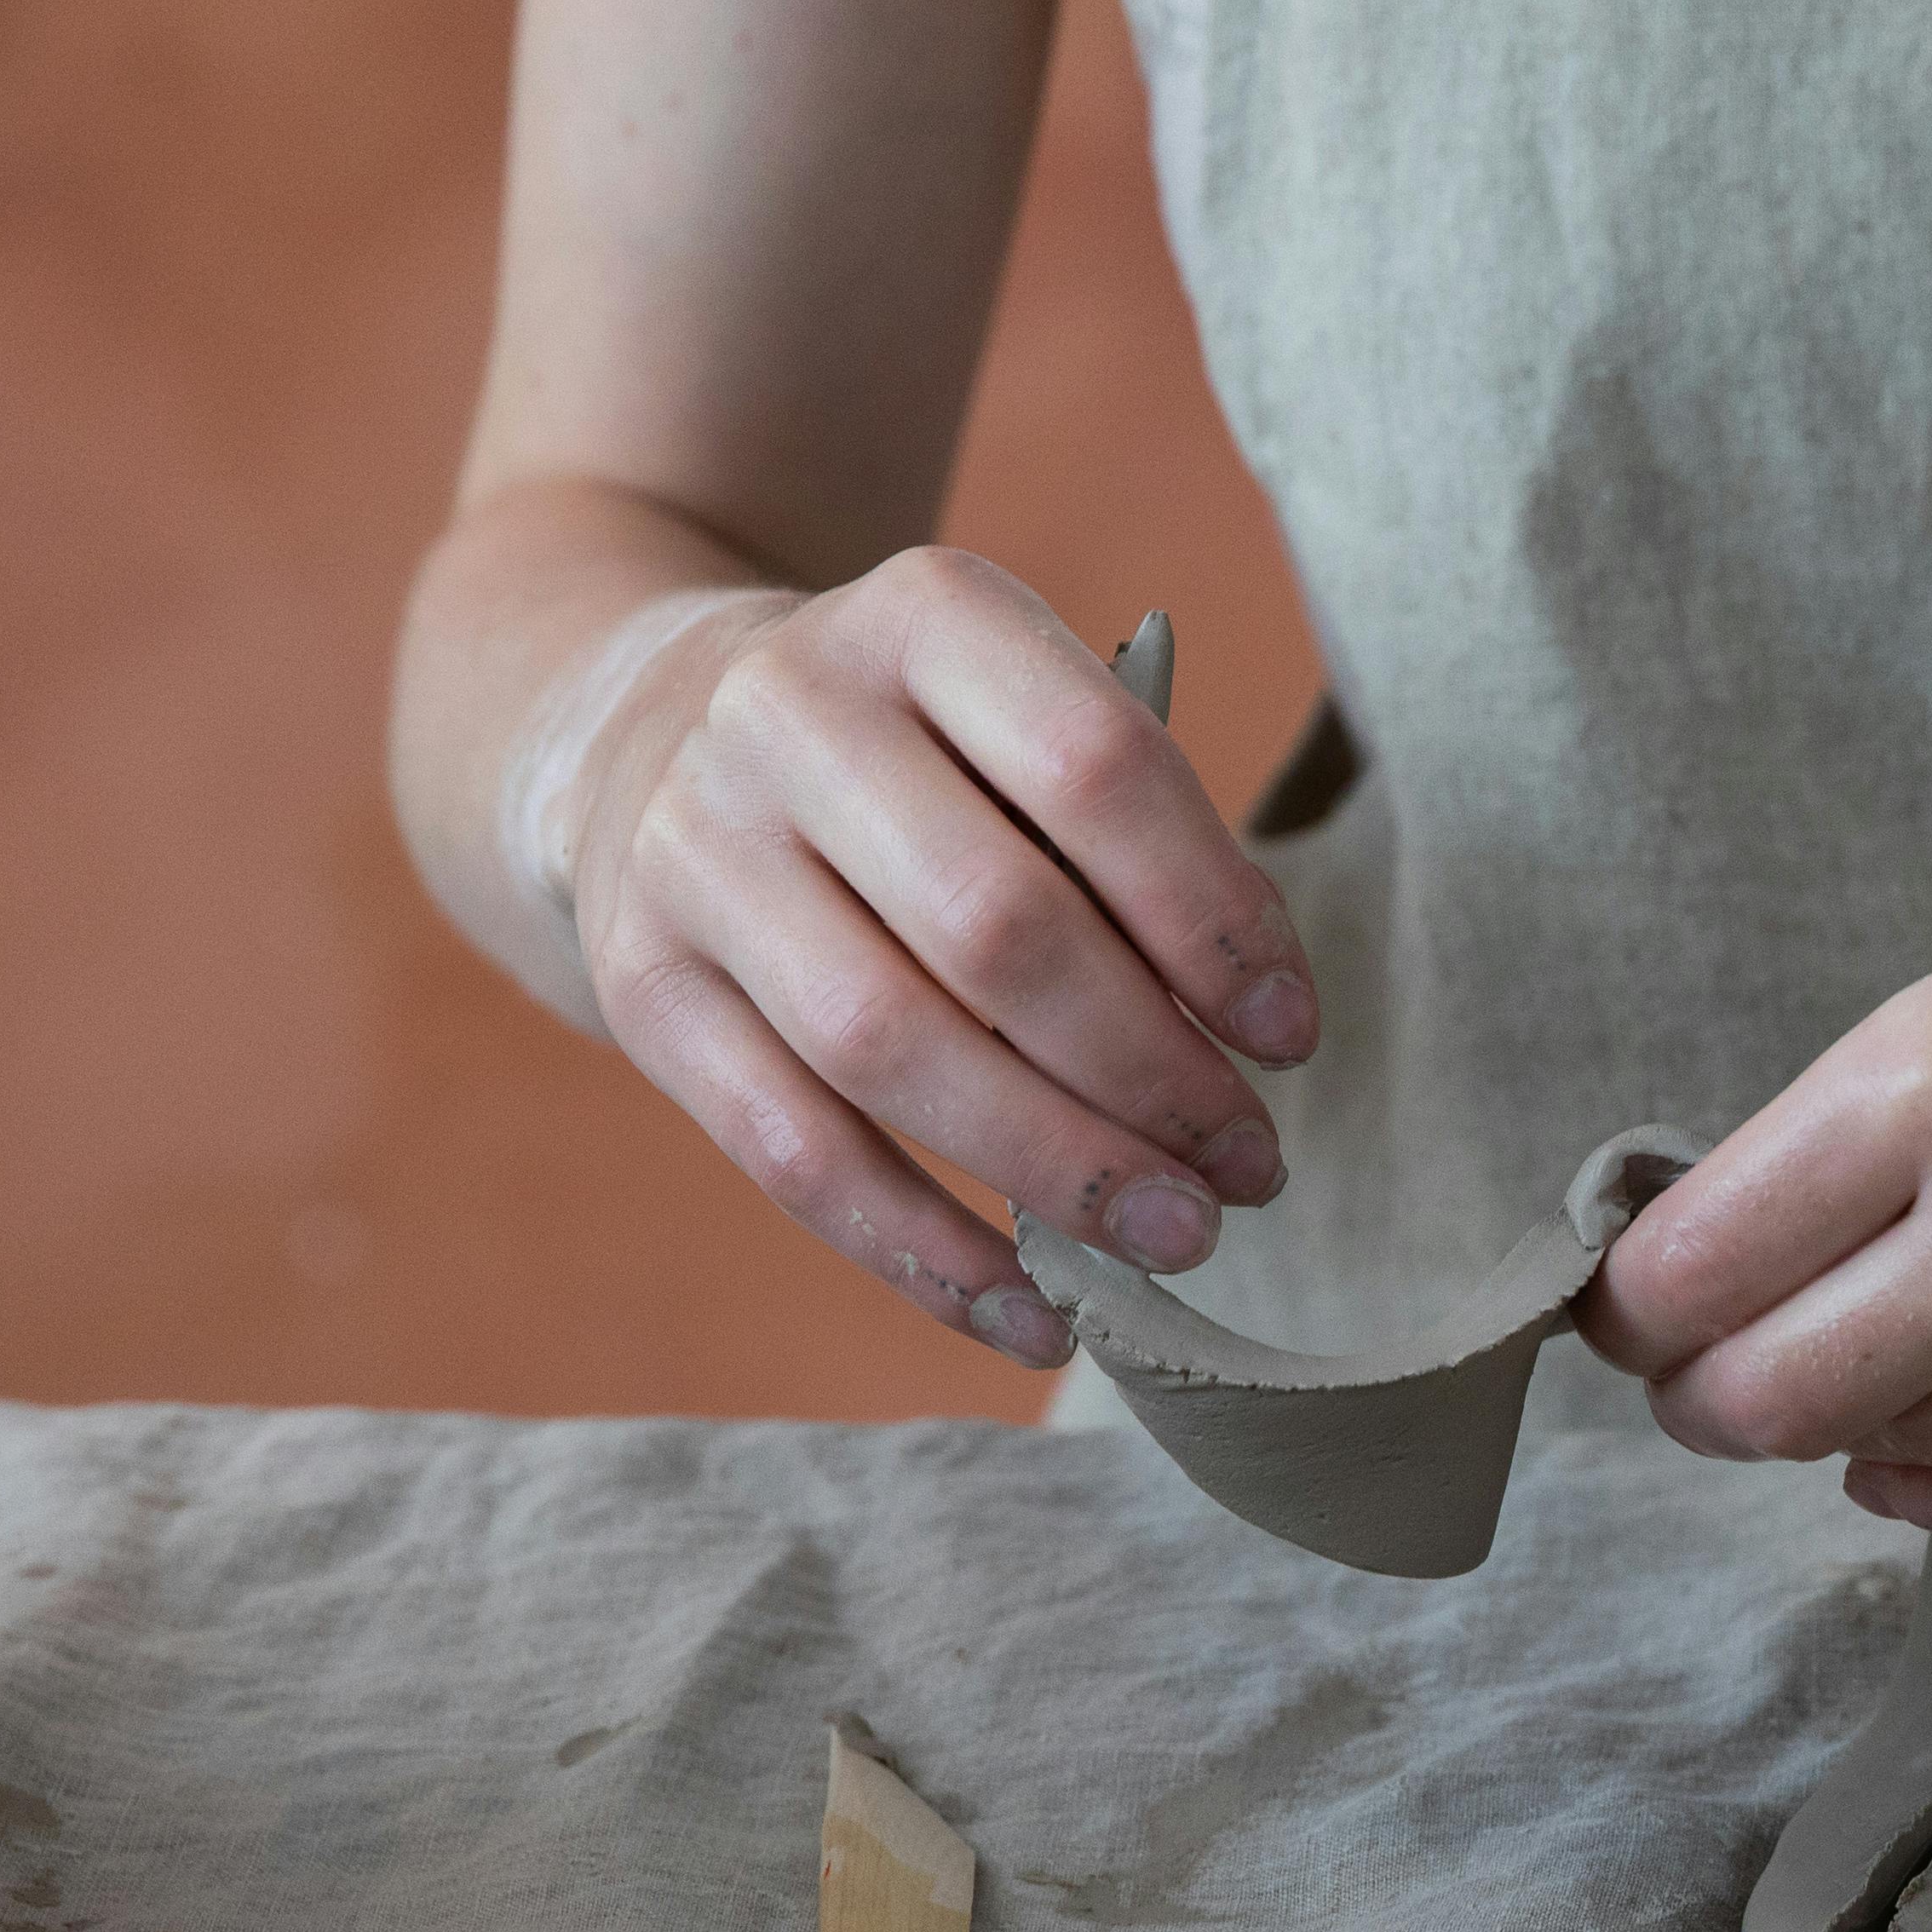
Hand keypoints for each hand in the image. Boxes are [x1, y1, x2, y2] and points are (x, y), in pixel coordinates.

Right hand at [548, 549, 1317, 1363]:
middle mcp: (787, 715)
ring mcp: (694, 851)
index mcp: (924, 616)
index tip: (1292, 1036)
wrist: (646, 731)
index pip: (1097, 769)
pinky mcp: (639, 985)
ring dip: (1057, 1169)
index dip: (1212, 919)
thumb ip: (1133, 844)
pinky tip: (1035, 1315)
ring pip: (891, 1051)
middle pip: (998, 929)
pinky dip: (928, 1254)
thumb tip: (1251, 1034)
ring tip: (1176, 1236)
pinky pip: (792, 1153)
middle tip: (1252, 1168)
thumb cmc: (919, 755)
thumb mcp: (1019, 723)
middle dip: (1152, 1073)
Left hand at [1582, 734, 1931, 1533]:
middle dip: (1710, 1403)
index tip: (1635, 1313)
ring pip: (1907, 1457)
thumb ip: (1862, 1140)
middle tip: (1712, 1383)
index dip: (1634, 1314)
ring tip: (1884, 1361)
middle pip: (1770, 1401)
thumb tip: (1719, 1285)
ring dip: (1860, 1428)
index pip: (1692, 1273)